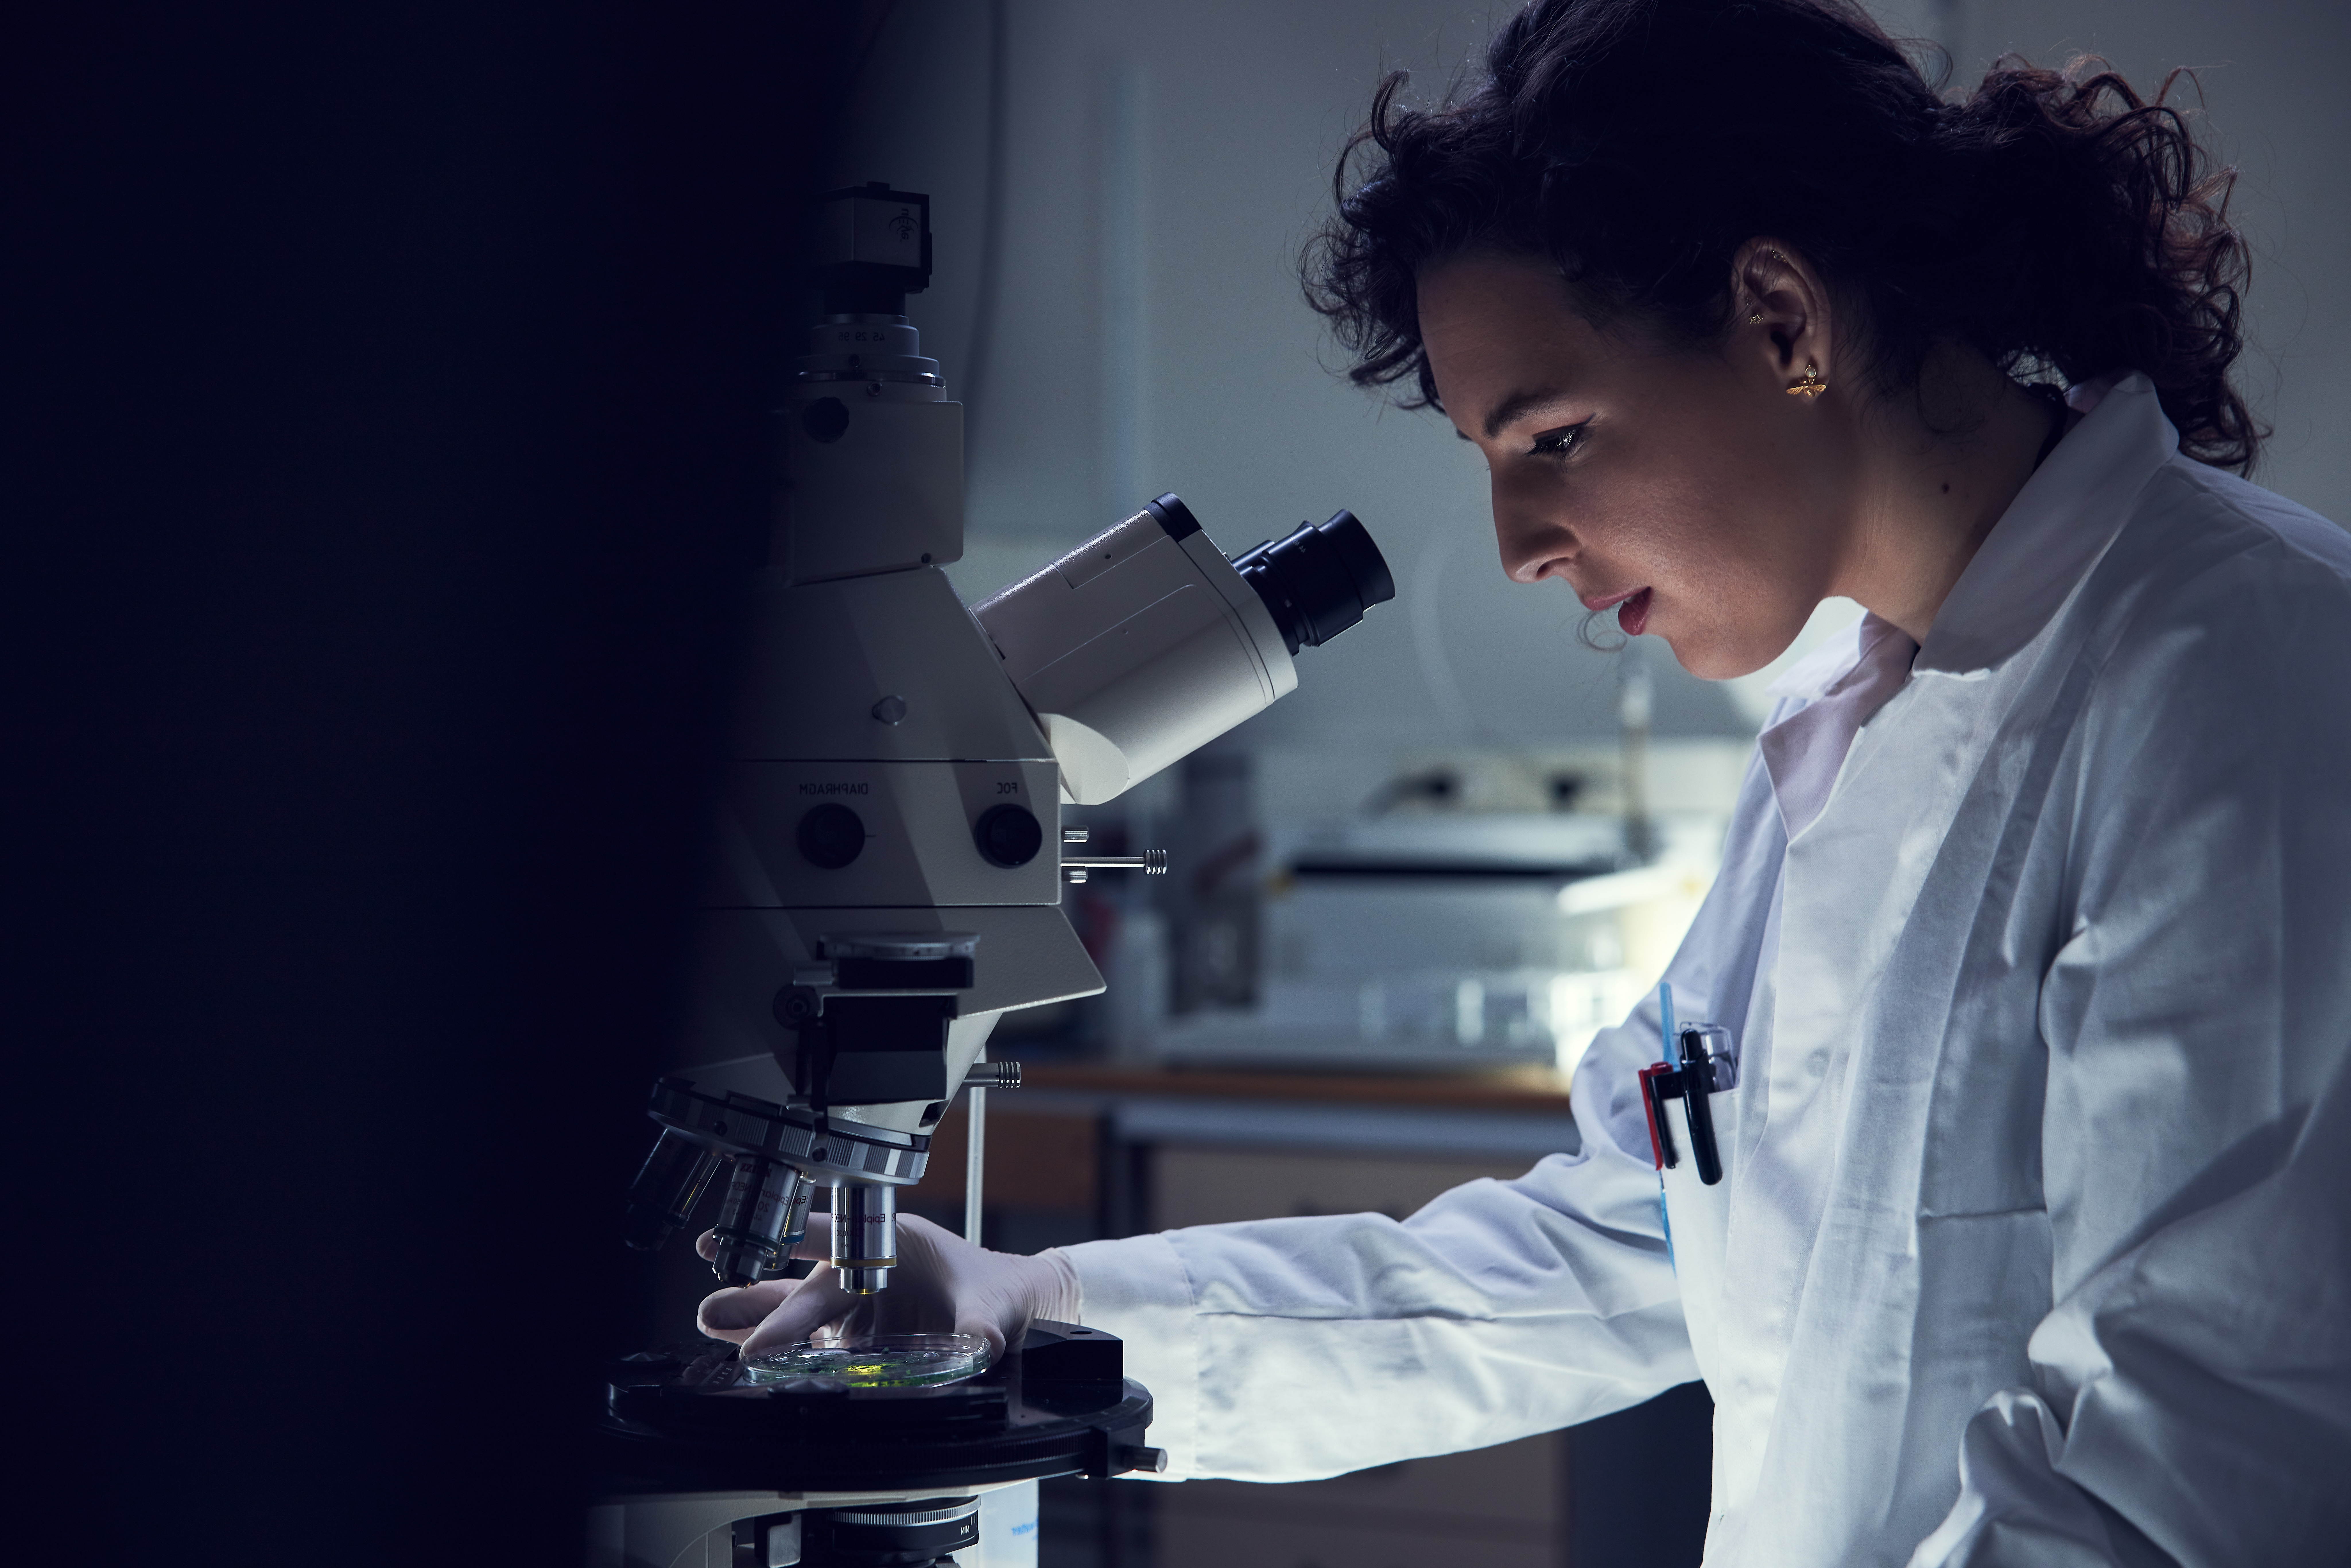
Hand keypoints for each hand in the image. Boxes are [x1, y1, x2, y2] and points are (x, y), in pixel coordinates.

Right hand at [695, 1211, 1078, 1359]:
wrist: (1012, 1308)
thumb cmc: (998, 1289)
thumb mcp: (993, 1305)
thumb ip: (982, 1324)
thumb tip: (982, 1343)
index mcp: (889, 1245)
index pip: (833, 1245)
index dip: (792, 1256)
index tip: (757, 1280)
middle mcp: (863, 1273)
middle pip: (805, 1288)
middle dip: (757, 1300)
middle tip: (711, 1311)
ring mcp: (856, 1307)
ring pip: (798, 1314)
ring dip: (755, 1322)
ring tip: (710, 1325)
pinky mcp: (856, 1338)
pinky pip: (813, 1345)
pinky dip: (781, 1350)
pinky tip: (745, 1356)